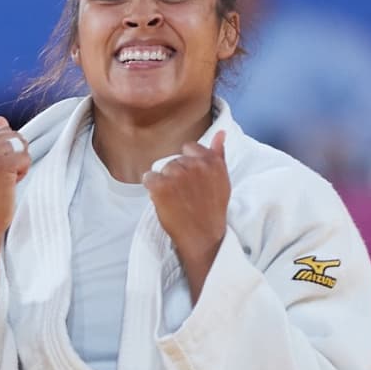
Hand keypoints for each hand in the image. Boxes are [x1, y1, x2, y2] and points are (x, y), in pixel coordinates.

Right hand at [0, 117, 29, 245]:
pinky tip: (9, 185)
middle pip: (14, 135)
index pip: (4, 131)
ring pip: (21, 145)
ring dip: (20, 164)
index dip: (7, 153)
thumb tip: (1, 120)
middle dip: (15, 156)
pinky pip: (25, 157)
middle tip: (1, 178)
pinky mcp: (0, 164)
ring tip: (5, 181)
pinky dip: (23, 172)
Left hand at [143, 130, 230, 266]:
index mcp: (211, 161)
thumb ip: (219, 154)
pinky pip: (148, 177)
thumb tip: (220, 133)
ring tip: (174, 199)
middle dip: (175, 175)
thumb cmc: (212, 210)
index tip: (190, 181)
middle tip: (183, 195)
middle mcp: (194, 165)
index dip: (187, 164)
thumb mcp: (222, 180)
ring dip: (163, 182)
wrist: (202, 236)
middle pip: (174, 161)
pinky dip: (151, 188)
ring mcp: (177, 174)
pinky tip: (162, 200)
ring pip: (161, 169)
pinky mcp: (161, 186)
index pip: (189, 148)